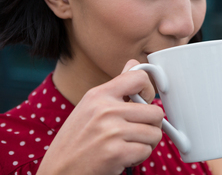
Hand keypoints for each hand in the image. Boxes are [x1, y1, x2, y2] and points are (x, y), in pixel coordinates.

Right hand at [37, 60, 164, 174]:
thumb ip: (116, 87)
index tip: (144, 102)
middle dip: (151, 125)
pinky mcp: (116, 153)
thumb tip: (134, 63)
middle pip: (156, 111)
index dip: (149, 90)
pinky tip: (122, 157)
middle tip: (136, 131)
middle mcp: (106, 110)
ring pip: (155, 133)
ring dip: (145, 143)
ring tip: (127, 145)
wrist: (59, 171)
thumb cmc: (76, 140)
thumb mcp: (90, 106)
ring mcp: (111, 131)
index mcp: (99, 94)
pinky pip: (146, 151)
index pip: (139, 77)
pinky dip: (138, 157)